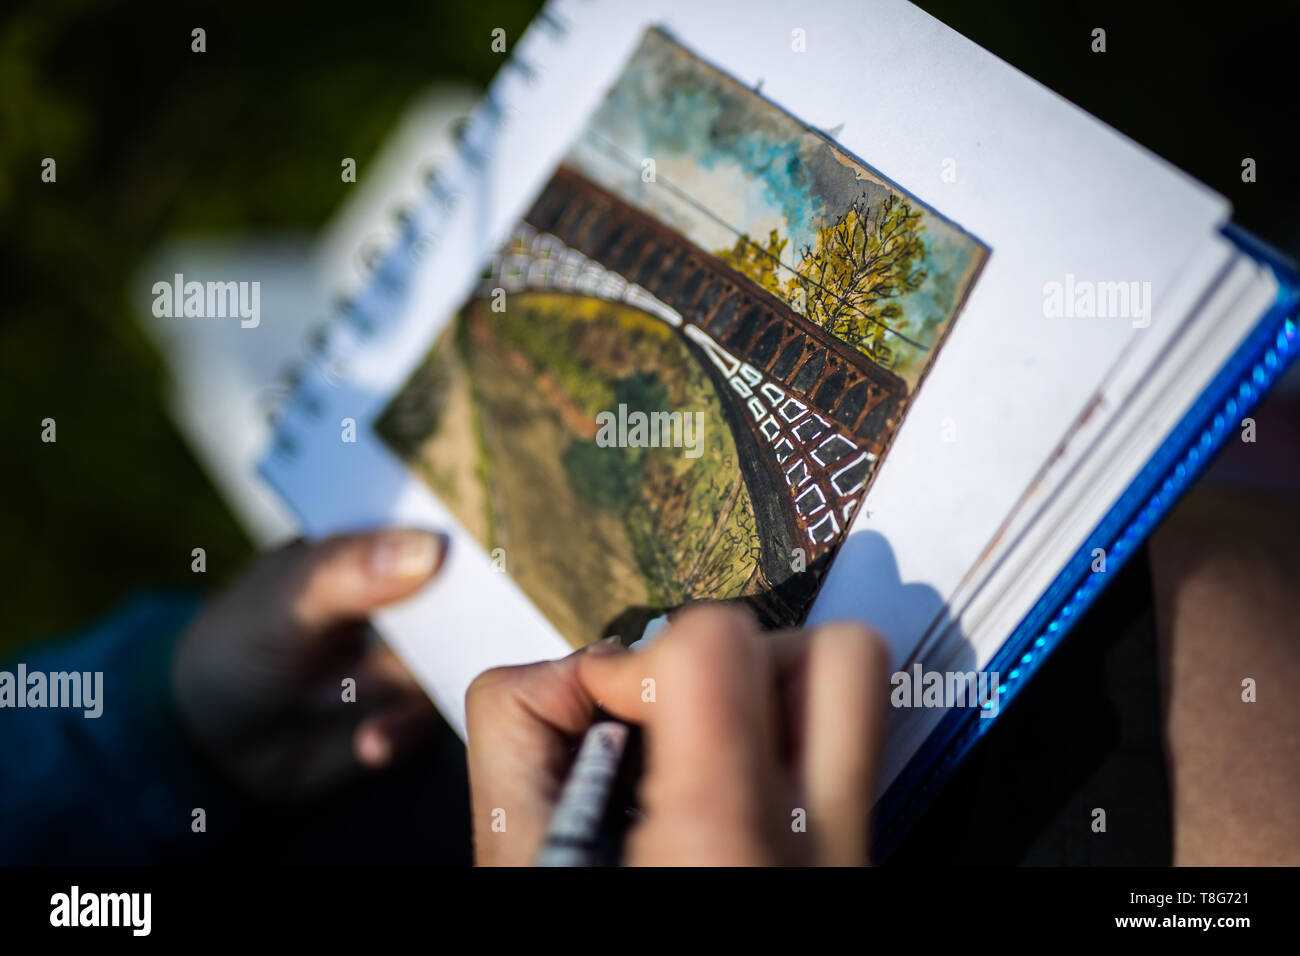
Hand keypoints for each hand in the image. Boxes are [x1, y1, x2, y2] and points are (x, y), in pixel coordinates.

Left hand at [172, 529, 447, 799]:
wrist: (211, 744)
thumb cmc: (234, 648)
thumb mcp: (282, 603)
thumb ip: (347, 573)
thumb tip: (431, 548)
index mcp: (369, 550)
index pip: (426, 532)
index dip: (451, 543)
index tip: (462, 564)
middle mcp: (401, 602)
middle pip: (461, 599)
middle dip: (463, 624)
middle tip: (432, 649)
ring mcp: (407, 659)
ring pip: (456, 664)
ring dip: (421, 693)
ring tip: (380, 725)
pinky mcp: (406, 713)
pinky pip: (431, 720)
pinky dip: (405, 732)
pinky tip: (369, 743)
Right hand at [466, 604, 889, 864]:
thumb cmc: (588, 953)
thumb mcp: (518, 869)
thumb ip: (514, 738)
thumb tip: (562, 670)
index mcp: (723, 838)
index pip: (717, 640)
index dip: (636, 655)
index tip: (605, 708)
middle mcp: (820, 846)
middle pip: (838, 651)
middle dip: (740, 651)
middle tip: (681, 708)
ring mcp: (858, 858)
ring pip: (860, 696)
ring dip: (777, 692)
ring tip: (711, 744)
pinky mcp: (866, 865)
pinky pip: (851, 757)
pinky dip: (787, 747)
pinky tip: (733, 790)